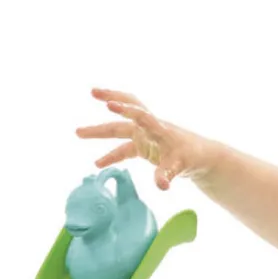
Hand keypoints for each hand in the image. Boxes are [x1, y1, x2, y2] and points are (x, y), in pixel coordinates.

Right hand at [75, 88, 221, 190]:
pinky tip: (97, 164)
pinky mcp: (142, 145)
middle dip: (109, 102)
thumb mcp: (181, 166)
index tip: (110, 105)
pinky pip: (122, 148)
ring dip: (100, 130)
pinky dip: (110, 155)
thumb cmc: (191, 157)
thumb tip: (161, 186)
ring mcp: (144, 135)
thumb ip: (167, 173)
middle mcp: (149, 128)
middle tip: (92, 92)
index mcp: (158, 129)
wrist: (199, 156)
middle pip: (124, 115)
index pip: (141, 116)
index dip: (126, 110)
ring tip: (78, 132)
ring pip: (118, 128)